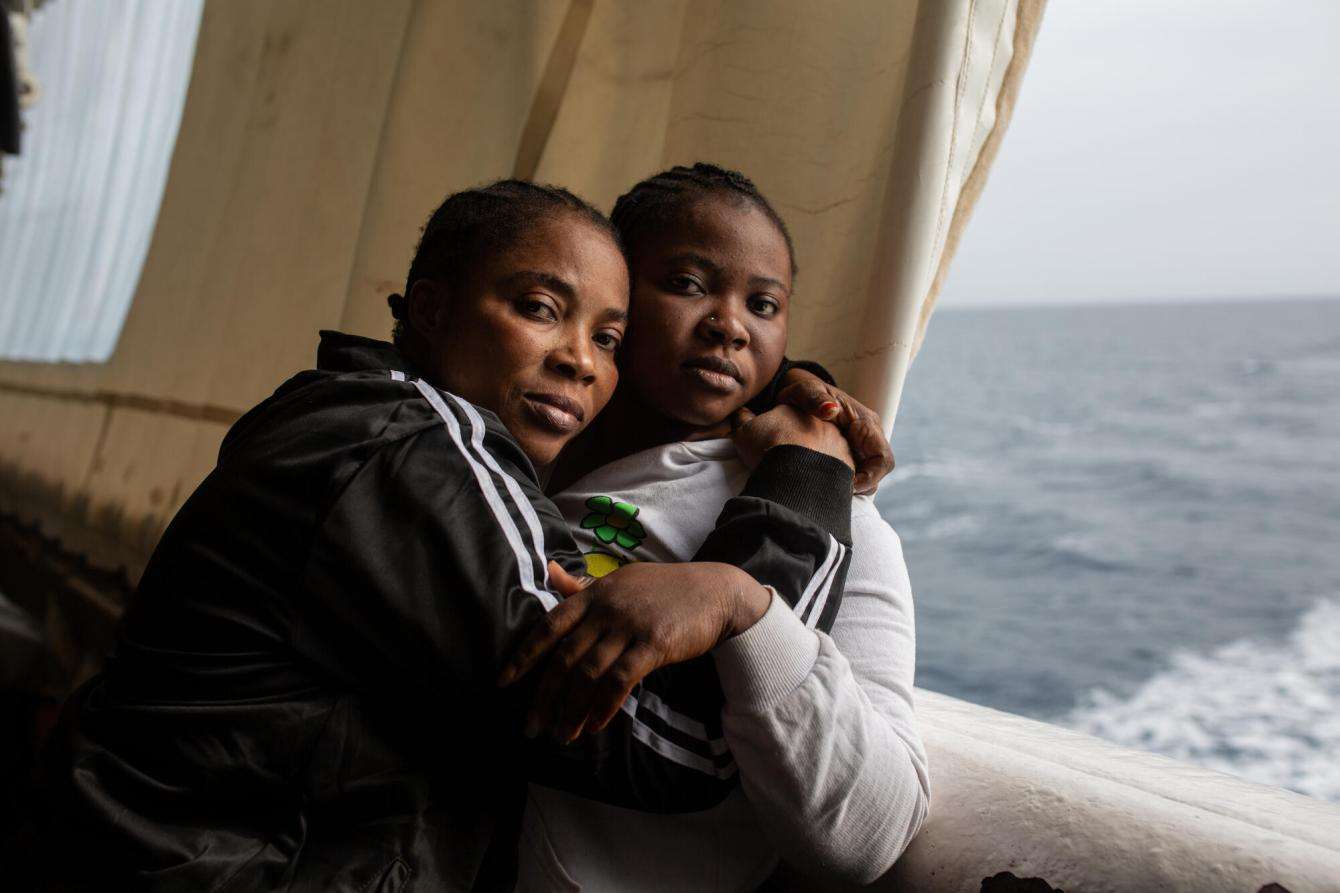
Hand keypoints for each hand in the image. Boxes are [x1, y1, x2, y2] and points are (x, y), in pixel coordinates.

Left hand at [498, 562, 769, 742]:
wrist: (715, 590)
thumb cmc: (663, 587)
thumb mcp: (620, 579)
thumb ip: (581, 585)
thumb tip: (549, 572)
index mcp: (594, 593)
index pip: (549, 625)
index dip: (524, 656)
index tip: (504, 683)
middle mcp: (607, 608)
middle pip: (564, 657)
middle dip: (544, 696)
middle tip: (532, 726)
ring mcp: (630, 626)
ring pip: (589, 674)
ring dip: (572, 709)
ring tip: (563, 735)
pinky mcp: (654, 644)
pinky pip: (620, 681)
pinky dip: (604, 706)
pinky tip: (594, 725)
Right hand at [731, 404, 854, 471]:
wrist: (795, 476)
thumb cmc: (768, 451)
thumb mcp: (744, 432)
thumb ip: (743, 418)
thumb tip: (743, 411)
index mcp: (797, 409)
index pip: (787, 415)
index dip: (776, 430)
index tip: (770, 446)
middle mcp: (822, 421)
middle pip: (809, 431)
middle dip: (799, 443)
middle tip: (785, 463)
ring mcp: (839, 442)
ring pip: (826, 449)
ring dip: (816, 460)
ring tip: (800, 479)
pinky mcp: (848, 464)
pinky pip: (837, 470)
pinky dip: (826, 477)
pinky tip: (814, 486)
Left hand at [775, 368, 893, 493]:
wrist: (798, 398)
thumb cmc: (802, 394)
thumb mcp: (804, 392)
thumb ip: (814, 399)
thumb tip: (830, 409)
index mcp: (865, 423)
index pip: (882, 457)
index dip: (871, 477)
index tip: (847, 485)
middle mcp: (869, 437)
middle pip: (878, 472)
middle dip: (861, 486)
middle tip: (835, 493)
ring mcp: (861, 448)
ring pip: (869, 477)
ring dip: (852, 487)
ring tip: (829, 491)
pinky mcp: (851, 456)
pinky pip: (856, 476)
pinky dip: (844, 484)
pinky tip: (825, 486)